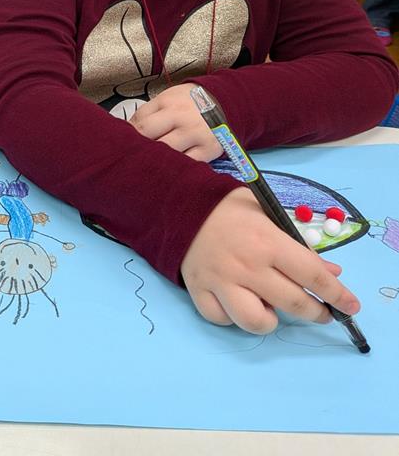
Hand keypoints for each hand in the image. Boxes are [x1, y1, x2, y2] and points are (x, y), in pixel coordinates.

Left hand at [130, 84, 222, 160]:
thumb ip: (146, 114)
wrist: (224, 101)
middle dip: (138, 150)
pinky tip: (167, 171)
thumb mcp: (166, 99)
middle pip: (152, 139)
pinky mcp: (209, 149)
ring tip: (145, 167)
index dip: (127, 137)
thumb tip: (125, 132)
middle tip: (130, 160)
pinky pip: (188, 163)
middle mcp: (182, 118)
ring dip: (154, 160)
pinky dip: (176, 168)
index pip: (141, 124)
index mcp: (168, 104)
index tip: (122, 146)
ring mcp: (196, 134)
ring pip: (168, 153)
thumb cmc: (187, 102)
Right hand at [181, 187, 360, 333]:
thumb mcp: (268, 214)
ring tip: (272, 309)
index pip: (313, 276)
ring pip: (255, 321)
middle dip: (316, 313)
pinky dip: (232, 317)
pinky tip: (237, 304)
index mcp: (268, 242)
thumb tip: (329, 273)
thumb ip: (298, 243)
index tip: (350, 306)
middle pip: (294, 304)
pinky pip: (221, 319)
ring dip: (270, 320)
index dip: (337, 295)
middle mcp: (246, 266)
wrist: (177, 204)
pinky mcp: (198, 289)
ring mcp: (220, 280)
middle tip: (321, 312)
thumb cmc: (228, 208)